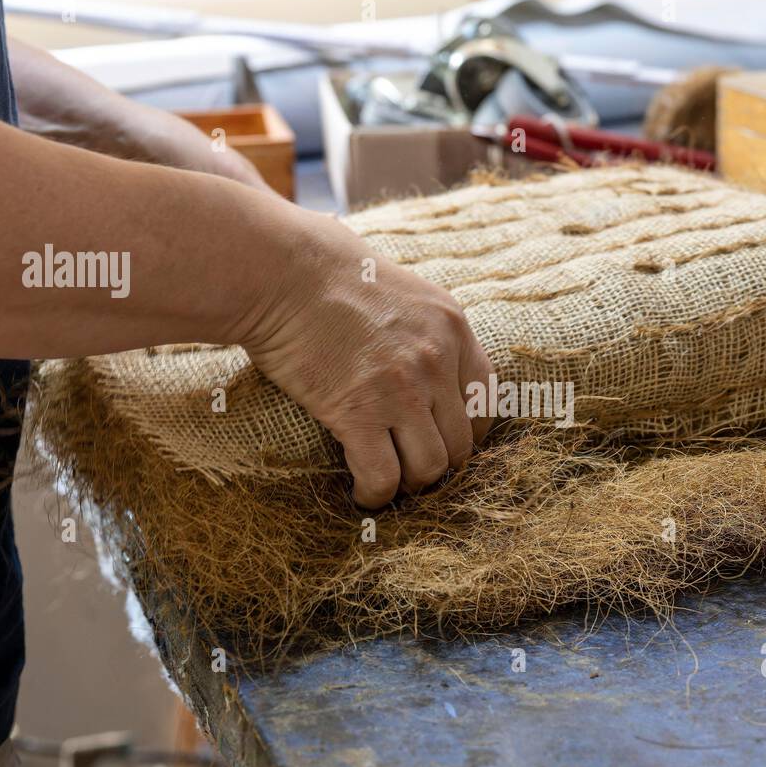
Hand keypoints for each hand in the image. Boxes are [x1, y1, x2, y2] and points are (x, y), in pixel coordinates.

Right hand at [243, 216, 493, 507]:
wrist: (280, 271)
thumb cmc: (327, 274)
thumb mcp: (400, 289)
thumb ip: (423, 330)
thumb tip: (427, 369)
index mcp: (452, 327)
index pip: (486, 398)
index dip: (468, 431)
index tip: (445, 441)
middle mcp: (436, 360)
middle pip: (461, 443)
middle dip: (437, 463)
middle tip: (409, 467)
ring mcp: (401, 389)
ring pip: (429, 468)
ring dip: (408, 483)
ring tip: (386, 481)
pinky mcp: (359, 413)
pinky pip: (383, 477)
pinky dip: (374, 495)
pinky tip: (361, 494)